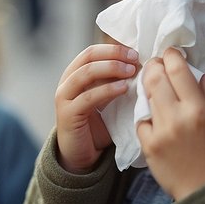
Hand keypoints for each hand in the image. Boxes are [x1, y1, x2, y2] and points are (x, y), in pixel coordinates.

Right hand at [54, 43, 139, 172]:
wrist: (82, 155)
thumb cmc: (98, 125)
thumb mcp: (108, 97)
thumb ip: (116, 81)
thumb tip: (140, 64)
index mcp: (75, 73)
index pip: (93, 51)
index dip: (114, 48)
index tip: (135, 52)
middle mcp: (67, 81)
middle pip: (88, 56)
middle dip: (114, 54)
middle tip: (135, 58)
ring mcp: (64, 97)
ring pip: (86, 72)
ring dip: (111, 68)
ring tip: (131, 71)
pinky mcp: (68, 114)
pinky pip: (88, 97)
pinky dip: (107, 89)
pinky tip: (123, 88)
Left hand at [136, 48, 204, 199]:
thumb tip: (201, 74)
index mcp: (198, 109)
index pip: (177, 70)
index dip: (171, 55)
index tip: (170, 53)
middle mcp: (176, 118)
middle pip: (155, 78)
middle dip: (153, 65)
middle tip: (156, 64)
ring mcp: (159, 132)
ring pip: (145, 96)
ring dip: (148, 87)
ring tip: (155, 87)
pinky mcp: (147, 145)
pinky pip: (140, 120)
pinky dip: (146, 115)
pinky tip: (154, 116)